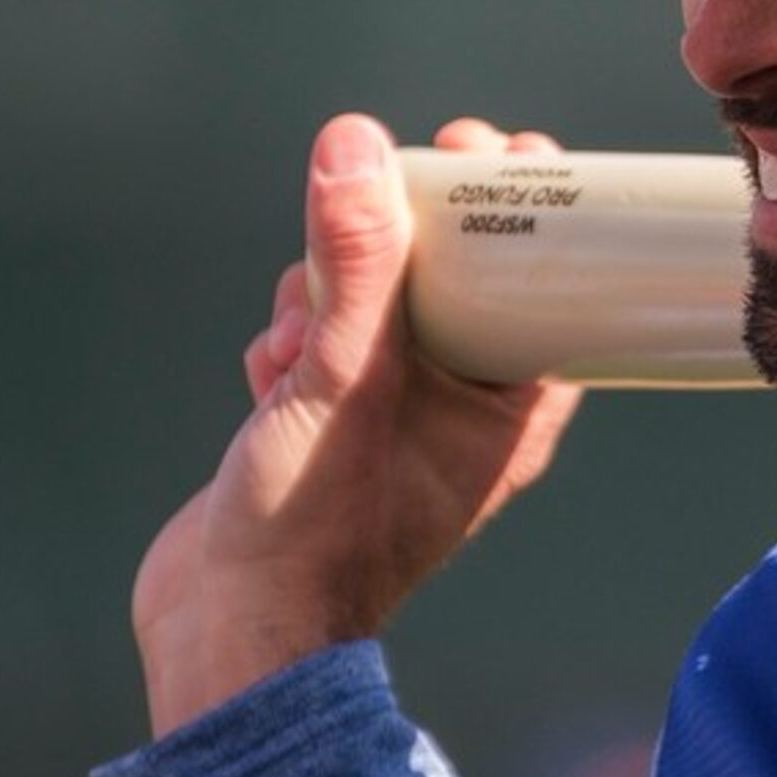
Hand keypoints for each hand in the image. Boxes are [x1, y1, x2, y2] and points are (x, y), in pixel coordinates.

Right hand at [130, 115, 585, 736]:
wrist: (232, 634)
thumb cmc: (318, 527)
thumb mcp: (347, 376)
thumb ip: (360, 261)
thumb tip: (362, 143)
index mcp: (511, 407)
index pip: (544, 281)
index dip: (519, 209)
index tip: (489, 150)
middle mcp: (461, 409)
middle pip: (449, 276)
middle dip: (395, 241)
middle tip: (376, 190)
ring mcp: (391, 415)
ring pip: (370, 302)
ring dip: (326, 296)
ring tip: (300, 344)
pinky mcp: (325, 422)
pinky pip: (316, 343)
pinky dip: (288, 344)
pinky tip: (269, 378)